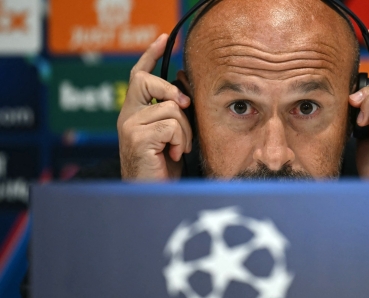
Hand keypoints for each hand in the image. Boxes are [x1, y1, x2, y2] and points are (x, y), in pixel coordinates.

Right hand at [117, 34, 191, 179]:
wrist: (155, 197)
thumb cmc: (165, 168)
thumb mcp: (172, 134)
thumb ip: (174, 112)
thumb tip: (185, 90)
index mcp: (135, 112)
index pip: (139, 76)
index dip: (150, 55)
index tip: (163, 38)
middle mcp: (127, 116)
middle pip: (149, 81)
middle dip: (173, 93)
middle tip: (185, 108)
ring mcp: (129, 126)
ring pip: (170, 108)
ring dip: (185, 131)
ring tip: (180, 149)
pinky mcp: (136, 137)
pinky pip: (171, 125)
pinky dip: (181, 141)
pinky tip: (174, 155)